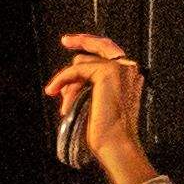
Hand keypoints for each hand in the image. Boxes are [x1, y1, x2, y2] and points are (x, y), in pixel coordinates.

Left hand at [46, 28, 158, 183]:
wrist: (115, 143)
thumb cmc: (106, 131)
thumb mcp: (95, 102)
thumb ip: (89, 86)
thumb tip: (69, 80)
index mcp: (129, 77)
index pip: (110, 52)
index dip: (92, 44)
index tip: (72, 42)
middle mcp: (128, 69)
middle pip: (101, 45)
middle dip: (81, 40)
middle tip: (65, 40)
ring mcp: (120, 69)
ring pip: (82, 63)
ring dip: (69, 83)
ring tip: (65, 105)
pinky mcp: (108, 72)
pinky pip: (76, 69)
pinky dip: (63, 80)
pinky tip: (54, 91)